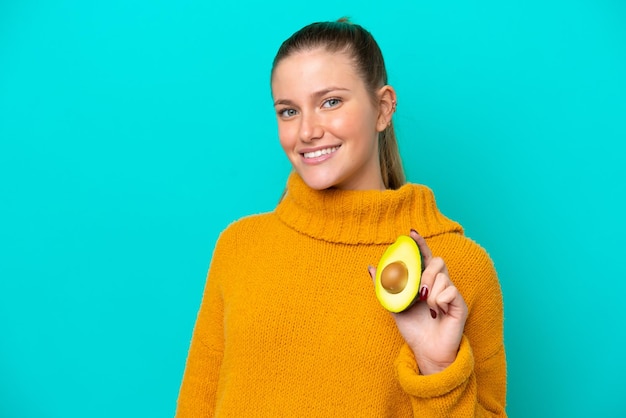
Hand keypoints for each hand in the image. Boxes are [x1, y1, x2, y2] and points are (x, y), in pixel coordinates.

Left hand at [368, 230, 467, 374]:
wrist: (426, 350)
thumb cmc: (414, 328)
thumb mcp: (394, 305)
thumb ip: (385, 286)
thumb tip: (371, 267)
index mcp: (426, 281)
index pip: (425, 256)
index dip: (420, 243)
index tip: (410, 233)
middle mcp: (440, 283)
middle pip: (437, 261)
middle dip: (426, 273)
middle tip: (418, 291)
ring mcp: (451, 293)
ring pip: (443, 277)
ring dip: (430, 292)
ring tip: (427, 307)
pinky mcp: (459, 304)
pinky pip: (450, 292)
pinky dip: (439, 302)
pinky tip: (437, 313)